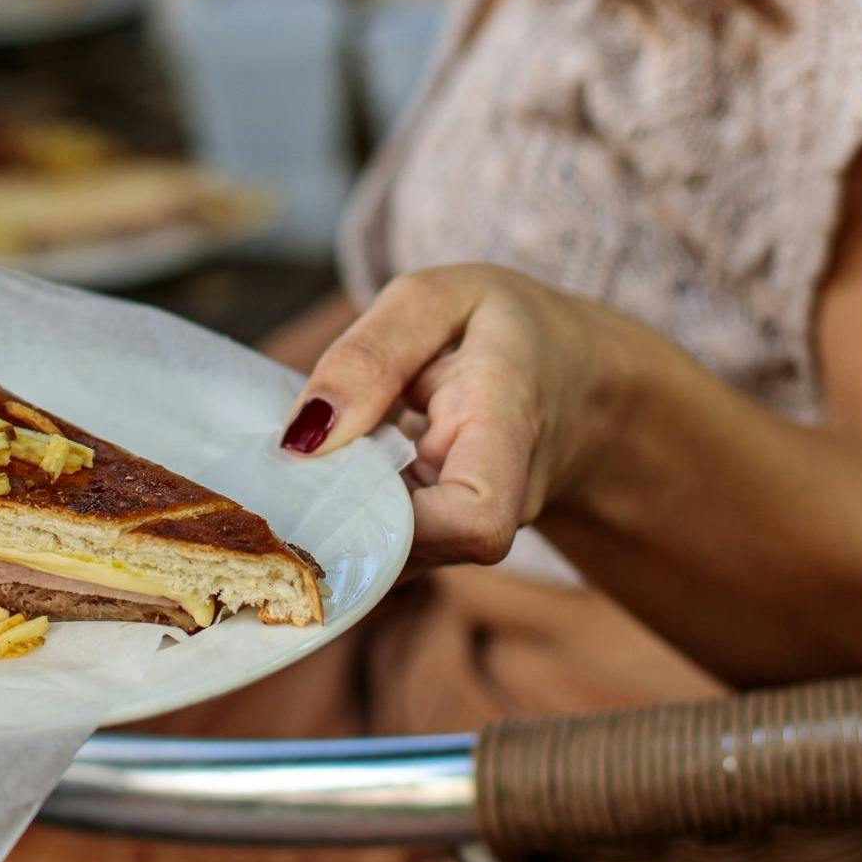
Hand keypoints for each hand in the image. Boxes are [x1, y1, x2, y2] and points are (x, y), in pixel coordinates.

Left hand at [278, 264, 626, 566]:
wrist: (577, 383)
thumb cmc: (510, 333)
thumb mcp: (439, 301)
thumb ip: (370, 356)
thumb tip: (300, 439)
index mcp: (510, 429)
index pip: (474, 521)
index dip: (393, 520)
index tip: (332, 465)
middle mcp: (501, 504)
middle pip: (411, 552)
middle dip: (334, 515)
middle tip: (285, 465)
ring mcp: (471, 538)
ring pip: (387, 560)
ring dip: (332, 516)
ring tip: (309, 459)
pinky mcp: (441, 548)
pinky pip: (382, 551)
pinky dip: (342, 515)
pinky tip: (328, 474)